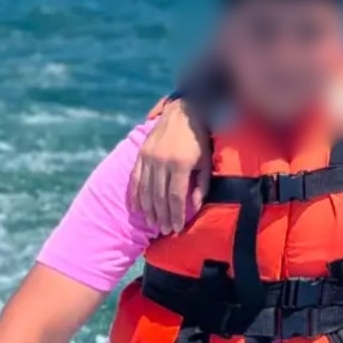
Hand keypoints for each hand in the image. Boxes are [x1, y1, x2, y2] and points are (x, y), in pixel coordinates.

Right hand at [129, 99, 211, 233]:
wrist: (183, 112)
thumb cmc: (200, 139)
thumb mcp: (206, 162)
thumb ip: (201, 185)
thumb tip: (194, 208)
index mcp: (180, 164)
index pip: (176, 197)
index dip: (175, 215)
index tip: (176, 228)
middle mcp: (161, 161)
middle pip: (159, 197)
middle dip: (162, 216)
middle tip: (164, 230)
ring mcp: (149, 157)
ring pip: (145, 190)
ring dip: (148, 210)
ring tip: (153, 223)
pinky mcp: (141, 154)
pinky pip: (135, 179)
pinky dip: (136, 196)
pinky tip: (138, 208)